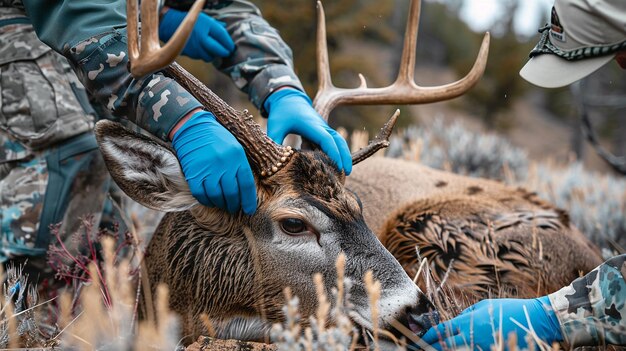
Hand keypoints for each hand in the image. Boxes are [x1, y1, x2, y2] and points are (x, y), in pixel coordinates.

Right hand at [159, 8, 234, 61]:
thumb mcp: (205, 19)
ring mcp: (195, 47)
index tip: (232, 47)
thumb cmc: (191, 21)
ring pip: (210, 57)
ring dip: (214, 55)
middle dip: (225, 52)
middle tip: (227, 52)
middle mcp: (202, 37)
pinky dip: (205, 55)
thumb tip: (226, 28)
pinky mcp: (190, 54)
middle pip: (218, 50)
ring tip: (215, 51)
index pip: (223, 36)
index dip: (229, 43)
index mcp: (207, 26)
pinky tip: (205, 51)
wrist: (172, 25)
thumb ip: (216, 25)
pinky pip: (201, 57)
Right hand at [171, 111, 256, 213]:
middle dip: (235, 204)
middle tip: (235, 208)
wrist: (193, 127)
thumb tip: (245, 189)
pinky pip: (201, 194)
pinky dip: (206, 201)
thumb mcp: (235, 147)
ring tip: (223, 205)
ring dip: (221, 204)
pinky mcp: (193, 173)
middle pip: (232, 193)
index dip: (249, 200)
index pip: (246, 185)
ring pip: (217, 196)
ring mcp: (208, 170)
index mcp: (237, 157)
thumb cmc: (217, 138)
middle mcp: (224, 165)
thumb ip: (241, 166)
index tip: (249, 209)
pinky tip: (210, 200)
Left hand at [264, 88, 351, 174]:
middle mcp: (321, 126)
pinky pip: (333, 141)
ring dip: (344, 154)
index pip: (327, 139)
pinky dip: (337, 151)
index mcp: (311, 125)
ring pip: (338, 140)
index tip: (338, 167)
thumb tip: (274, 163)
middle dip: (344, 156)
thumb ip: (275, 143)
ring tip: (345, 171)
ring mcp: (323, 128)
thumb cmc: (281, 112)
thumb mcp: (275, 127)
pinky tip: (335, 165)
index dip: (333, 153)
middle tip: (347, 173)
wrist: (287, 98)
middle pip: (339, 140)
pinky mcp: (321, 130)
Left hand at [421, 297, 562, 350]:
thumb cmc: (508, 309)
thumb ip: (467, 315)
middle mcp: (472, 337)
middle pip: (445, 346)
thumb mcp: (483, 306)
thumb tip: (455, 322)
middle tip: (420, 350)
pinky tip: (458, 350)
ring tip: (436, 350)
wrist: (534, 319)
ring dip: (448, 350)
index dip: (427, 337)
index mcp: (468, 322)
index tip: (418, 340)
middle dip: (432, 348)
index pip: (441, 331)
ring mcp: (482, 347)